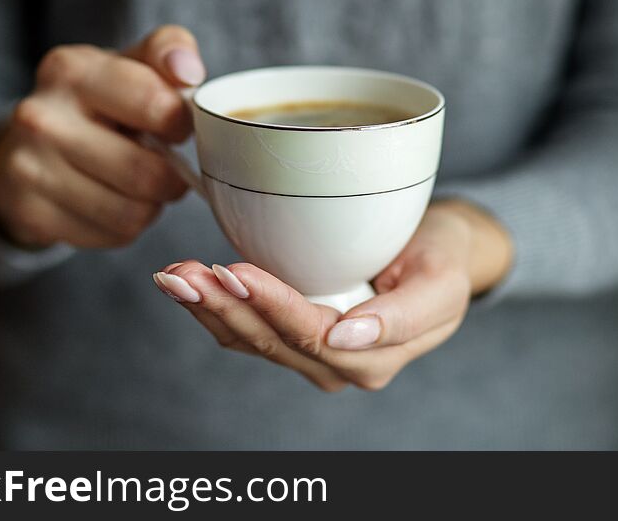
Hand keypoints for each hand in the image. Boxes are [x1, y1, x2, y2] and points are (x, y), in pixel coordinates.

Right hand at [0, 25, 205, 247]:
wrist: (27, 148)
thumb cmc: (100, 103)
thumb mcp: (130, 64)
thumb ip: (168, 51)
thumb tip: (187, 71)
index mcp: (71, 70)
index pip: (155, 105)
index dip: (181, 124)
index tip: (176, 127)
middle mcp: (40, 117)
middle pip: (146, 173)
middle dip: (171, 178)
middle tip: (166, 169)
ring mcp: (29, 168)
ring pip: (132, 213)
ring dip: (150, 206)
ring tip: (138, 186)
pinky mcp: (31, 214)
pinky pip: (112, 235)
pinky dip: (126, 226)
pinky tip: (111, 203)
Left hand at [153, 200, 512, 390]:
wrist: (436, 254)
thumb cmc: (440, 261)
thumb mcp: (442, 283)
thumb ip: (404, 317)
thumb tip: (348, 336)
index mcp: (373, 357)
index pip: (311, 335)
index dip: (271, 306)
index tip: (235, 272)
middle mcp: (336, 364)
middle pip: (270, 341)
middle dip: (225, 307)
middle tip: (187, 273)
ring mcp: (308, 353)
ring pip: (248, 340)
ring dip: (208, 308)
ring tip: (175, 275)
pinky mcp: (289, 334)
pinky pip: (243, 330)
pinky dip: (213, 306)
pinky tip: (186, 282)